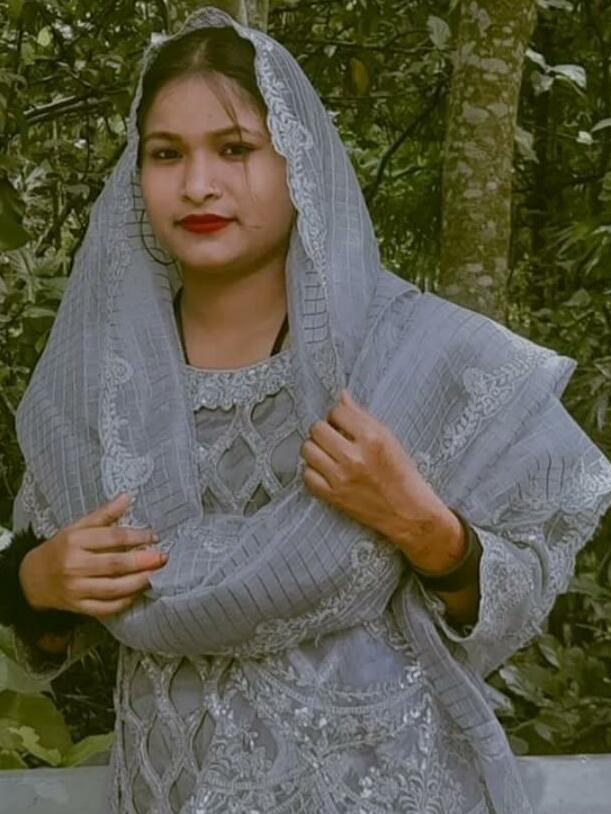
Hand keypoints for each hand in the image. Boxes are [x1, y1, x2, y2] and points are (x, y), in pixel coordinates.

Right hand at [19, 493, 166, 619]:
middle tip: (162, 557)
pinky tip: (137, 592)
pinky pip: (105, 608)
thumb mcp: (77, 527)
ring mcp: (75, 589)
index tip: (154, 536)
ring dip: (138, 582)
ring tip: (154, 574)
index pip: (112, 537)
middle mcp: (74, 565)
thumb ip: (104, 514)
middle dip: (142, 561)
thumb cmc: (60, 549)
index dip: (136, 536)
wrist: (32, 579)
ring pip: (112, 589)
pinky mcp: (77, 607)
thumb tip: (128, 497)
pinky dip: (124, 602)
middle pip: (114, 564)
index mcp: (75, 541)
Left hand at [300, 389, 463, 571]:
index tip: (342, 423)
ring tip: (327, 453)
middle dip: (323, 430)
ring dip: (315, 449)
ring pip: (307, 450)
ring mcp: (341, 478)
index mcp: (371, 438)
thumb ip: (362, 416)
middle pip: (317, 429)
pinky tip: (325, 471)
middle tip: (332, 437)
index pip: (337, 411)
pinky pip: (307, 476)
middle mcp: (354, 457)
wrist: (408, 511)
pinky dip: (313, 471)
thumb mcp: (388, 438)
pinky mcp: (334, 497)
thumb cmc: (401, 472)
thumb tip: (342, 396)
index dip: (337, 415)